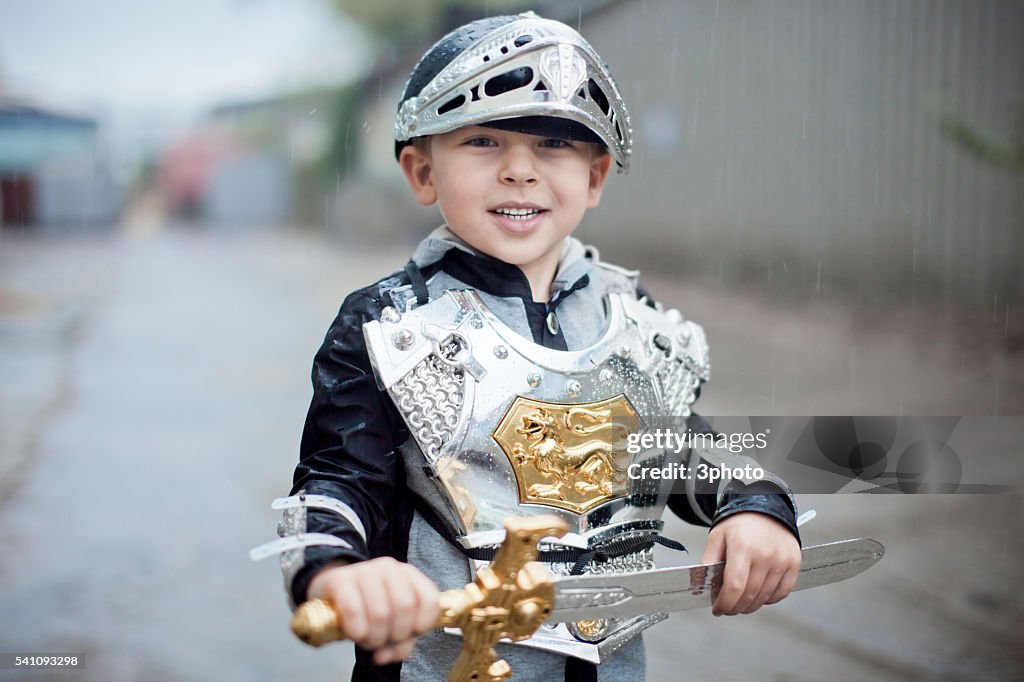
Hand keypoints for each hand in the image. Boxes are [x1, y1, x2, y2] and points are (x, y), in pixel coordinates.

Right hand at [307, 557, 439, 664]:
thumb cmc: (366, 607)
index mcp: (409, 575)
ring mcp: (365, 571)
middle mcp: (390, 569)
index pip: (429, 600)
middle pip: (405, 608)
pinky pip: (353, 610)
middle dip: (395, 635)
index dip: (421, 626)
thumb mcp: (391, 623)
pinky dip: (357, 630)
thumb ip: (400, 641)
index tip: (409, 635)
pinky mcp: (341, 580)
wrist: (331, 590)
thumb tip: (387, 655)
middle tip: (382, 642)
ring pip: (380, 612)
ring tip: (367, 639)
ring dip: (374, 637)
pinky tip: (354, 634)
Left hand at [700, 512, 800, 615]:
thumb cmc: (739, 524)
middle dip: (735, 607)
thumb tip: (700, 586)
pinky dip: (768, 599)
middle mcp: (765, 554)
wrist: (764, 509)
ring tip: (741, 600)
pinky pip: (781, 593)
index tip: (718, 609)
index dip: (725, 603)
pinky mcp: (794, 563)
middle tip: (727, 607)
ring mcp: (782, 560)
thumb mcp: (717, 538)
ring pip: (764, 598)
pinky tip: (758, 594)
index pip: (734, 586)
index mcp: (743, 547)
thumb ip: (708, 562)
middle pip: (749, 596)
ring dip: (750, 605)